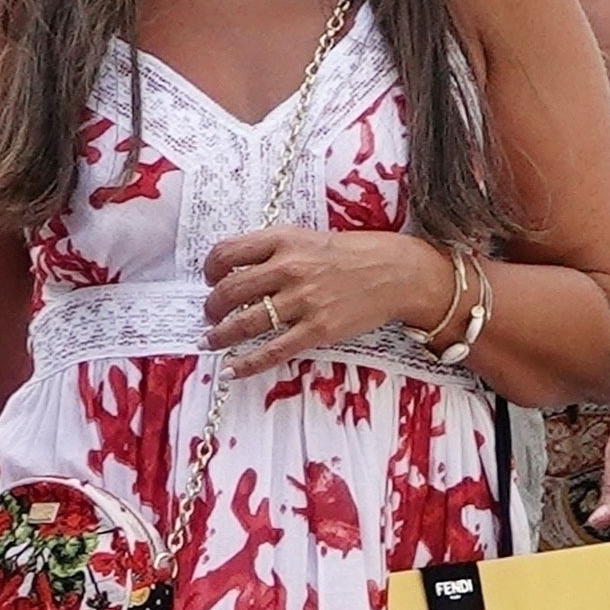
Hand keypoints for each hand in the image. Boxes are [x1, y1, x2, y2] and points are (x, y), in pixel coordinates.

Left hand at [203, 227, 454, 366]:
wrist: (398, 272)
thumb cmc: (355, 255)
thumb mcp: (310, 238)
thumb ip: (276, 251)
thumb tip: (239, 271)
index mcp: (284, 240)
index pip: (228, 252)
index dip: (211, 269)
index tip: (211, 279)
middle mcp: (290, 268)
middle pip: (229, 290)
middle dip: (212, 306)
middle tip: (210, 314)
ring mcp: (304, 301)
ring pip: (245, 322)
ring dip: (220, 335)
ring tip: (211, 340)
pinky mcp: (318, 330)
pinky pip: (272, 351)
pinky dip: (246, 364)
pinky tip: (231, 370)